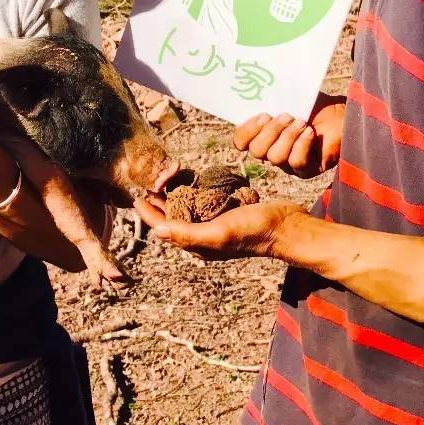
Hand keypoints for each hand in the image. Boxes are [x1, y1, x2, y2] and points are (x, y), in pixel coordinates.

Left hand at [134, 197, 303, 260]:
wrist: (288, 227)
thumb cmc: (255, 231)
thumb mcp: (219, 232)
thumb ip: (187, 233)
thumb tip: (156, 232)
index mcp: (199, 244)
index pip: (166, 229)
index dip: (149, 215)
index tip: (134, 197)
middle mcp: (206, 236)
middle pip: (174, 219)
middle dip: (158, 204)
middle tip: (146, 183)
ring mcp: (218, 224)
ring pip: (189, 210)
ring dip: (174, 197)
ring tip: (164, 180)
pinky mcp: (229, 213)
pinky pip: (205, 203)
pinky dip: (194, 192)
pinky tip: (191, 180)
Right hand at [233, 94, 344, 178]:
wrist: (342, 115)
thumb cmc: (315, 106)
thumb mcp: (290, 98)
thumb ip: (272, 98)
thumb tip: (258, 89)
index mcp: (263, 135)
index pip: (241, 142)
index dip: (246, 131)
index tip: (262, 115)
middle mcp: (272, 151)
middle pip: (257, 151)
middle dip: (270, 131)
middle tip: (285, 115)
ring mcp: (288, 164)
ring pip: (275, 157)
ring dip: (288, 136)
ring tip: (301, 121)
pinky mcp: (307, 170)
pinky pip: (296, 162)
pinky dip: (302, 144)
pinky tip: (310, 132)